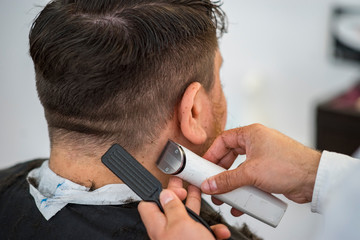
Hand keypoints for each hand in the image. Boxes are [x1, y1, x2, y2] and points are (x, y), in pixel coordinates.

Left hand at [138, 177, 230, 239]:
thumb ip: (172, 207)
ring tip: (202, 195)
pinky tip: (219, 231)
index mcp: (159, 225)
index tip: (169, 182)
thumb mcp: (180, 224)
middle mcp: (169, 232)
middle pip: (171, 207)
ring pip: (189, 218)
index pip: (148, 204)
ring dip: (199, 208)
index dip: (157, 191)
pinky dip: (212, 230)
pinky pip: (203, 233)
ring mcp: (183, 238)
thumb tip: (165, 193)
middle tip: (185, 180)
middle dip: (181, 193)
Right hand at [201, 124, 320, 206]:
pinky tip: (240, 202)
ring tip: (224, 196)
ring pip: (240, 169)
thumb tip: (210, 184)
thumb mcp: (251, 173)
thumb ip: (226, 180)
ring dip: (231, 183)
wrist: (314, 179)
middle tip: (212, 182)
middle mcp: (257, 143)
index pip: (224, 140)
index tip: (204, 166)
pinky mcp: (269, 171)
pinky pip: (251, 178)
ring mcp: (264, 157)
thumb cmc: (289, 165)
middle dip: (220, 172)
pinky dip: (244, 189)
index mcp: (251, 134)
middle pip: (230, 156)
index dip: (212, 153)